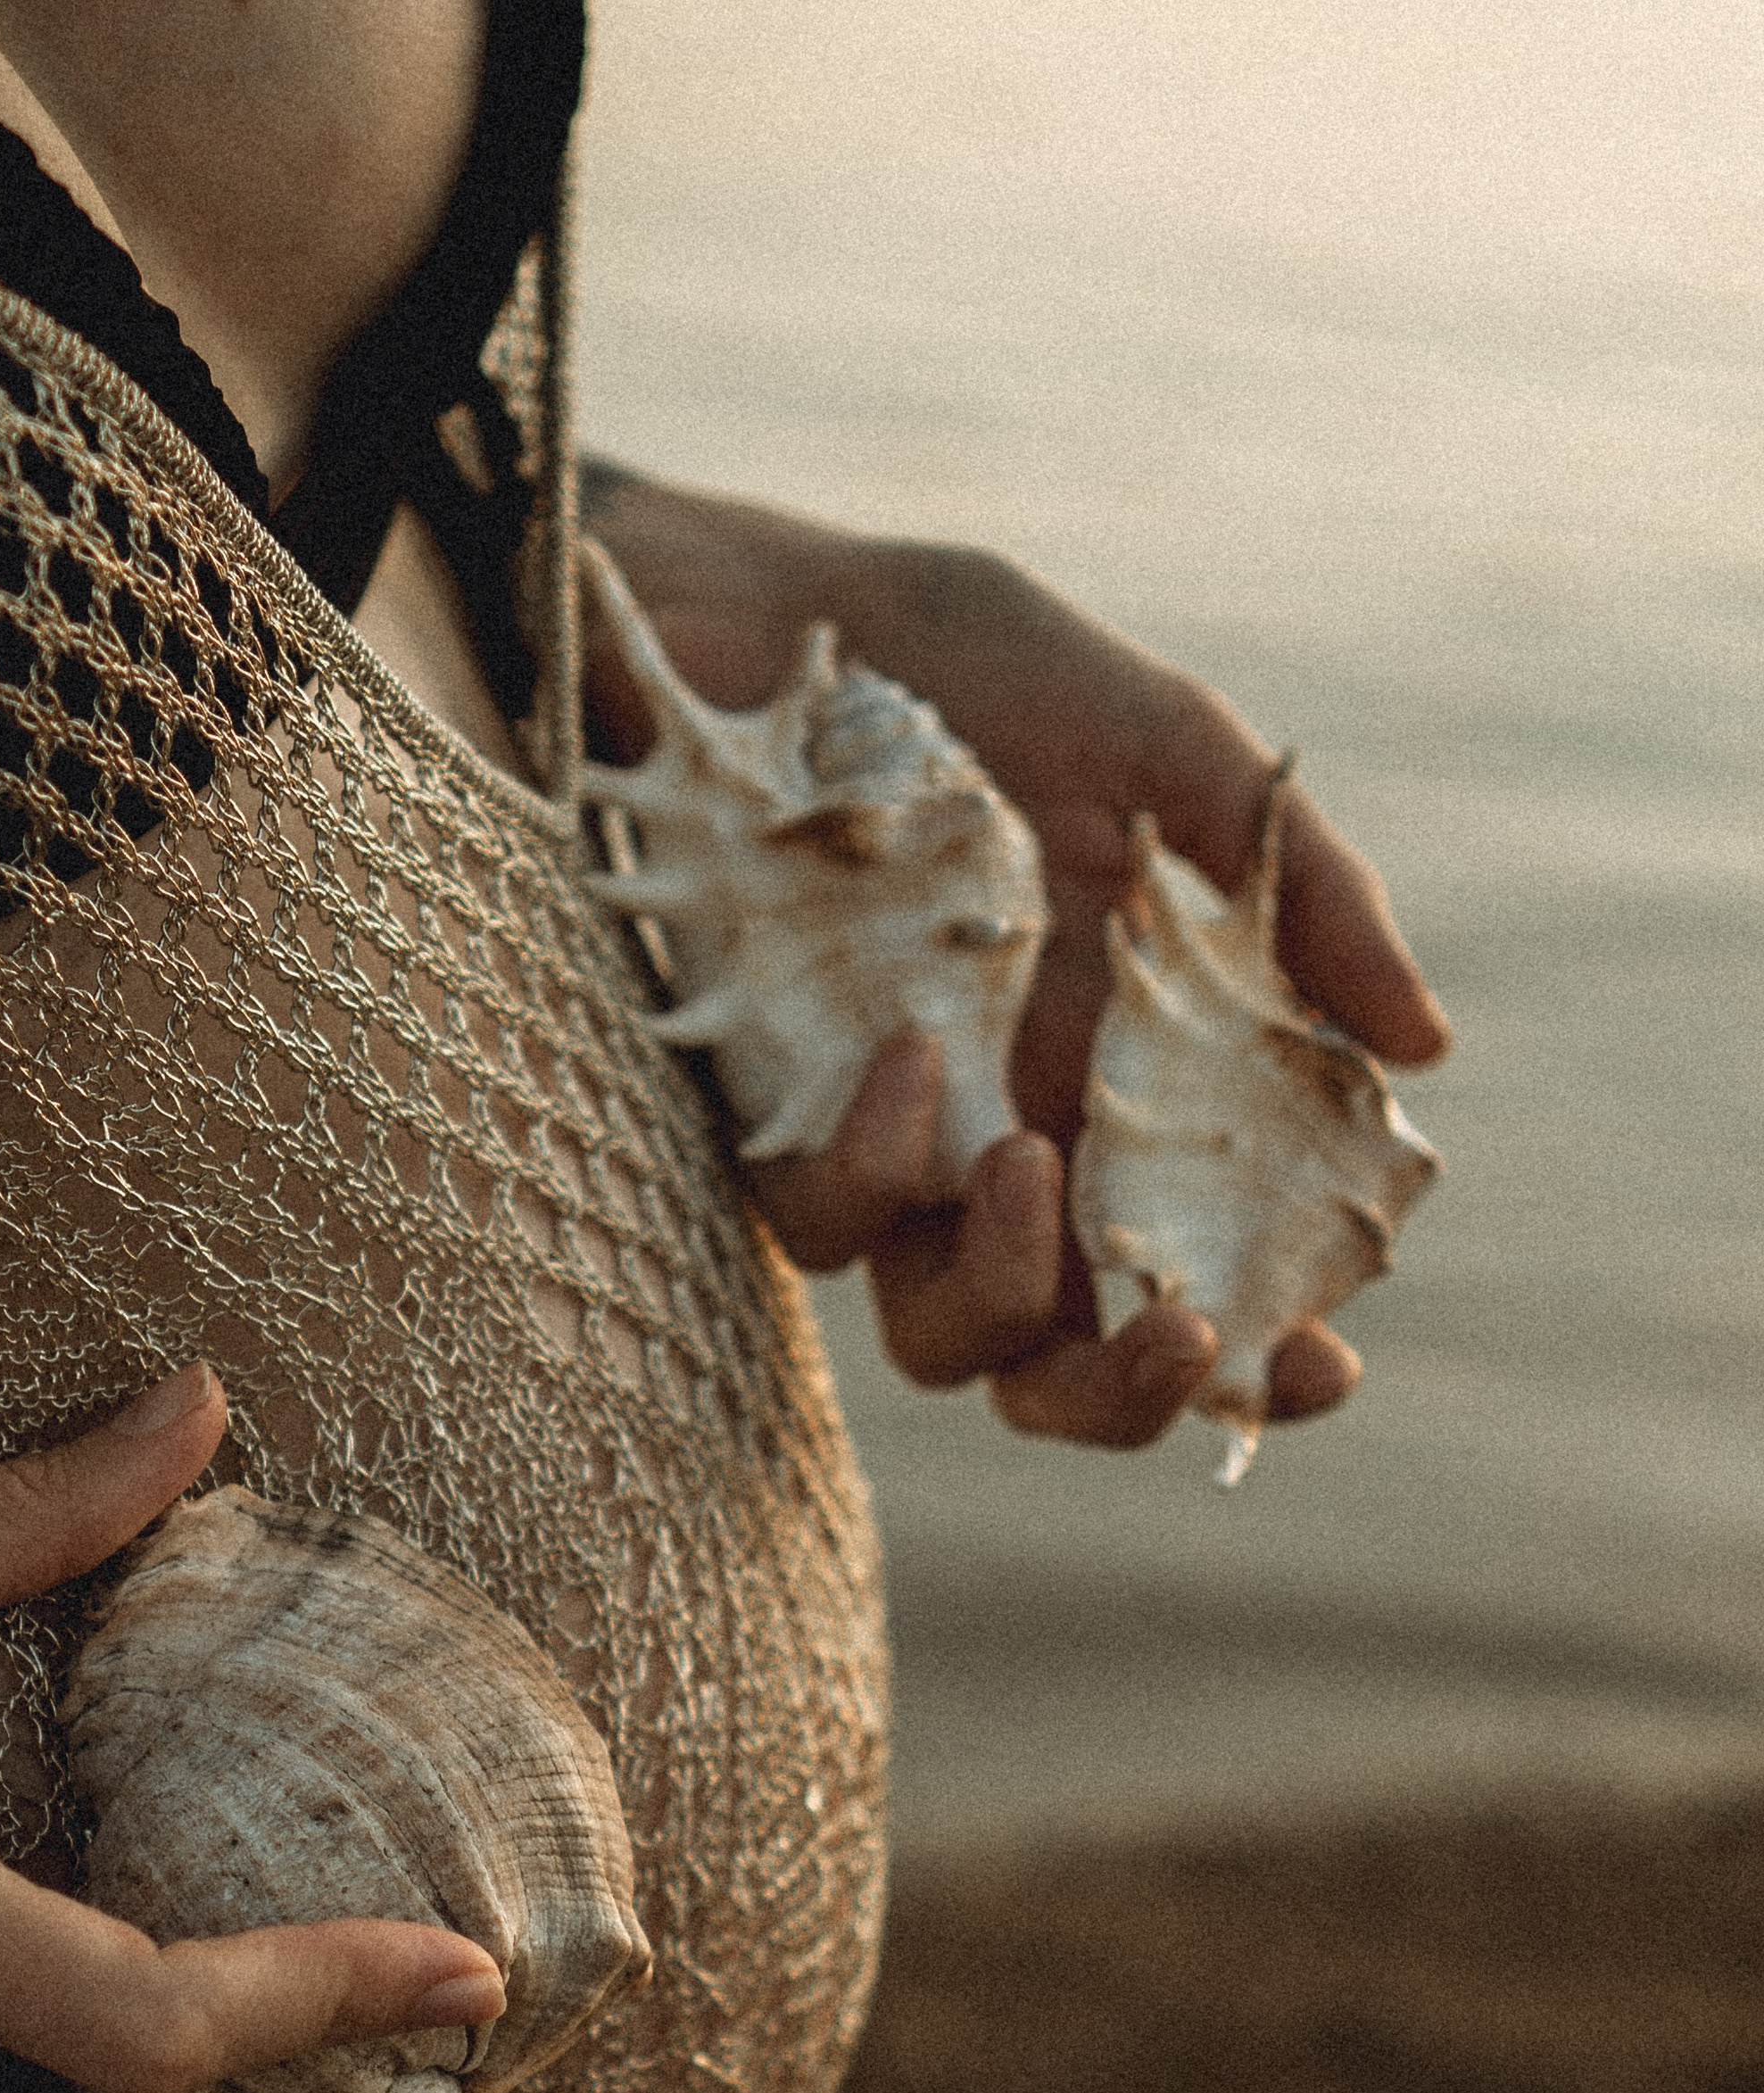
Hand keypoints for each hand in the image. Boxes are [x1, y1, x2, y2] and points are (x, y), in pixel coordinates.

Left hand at [584, 471, 1450, 1447]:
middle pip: (1056, 1372)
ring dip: (1006, 1287)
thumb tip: (1421, 1045)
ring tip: (1026, 1159)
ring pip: (938, 1337)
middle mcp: (1003, 1154)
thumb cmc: (968, 676)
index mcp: (1120, 1099)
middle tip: (1183, 1334)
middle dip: (1126, 1397)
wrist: (751, 616)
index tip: (1323, 1358)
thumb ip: (1301, 897)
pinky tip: (911, 1046)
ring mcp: (882, 1152)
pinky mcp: (765, 1119)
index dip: (1257, 1360)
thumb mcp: (1167, 754)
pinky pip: (822, 1218)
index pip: (1194, 1282)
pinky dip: (877, 1158)